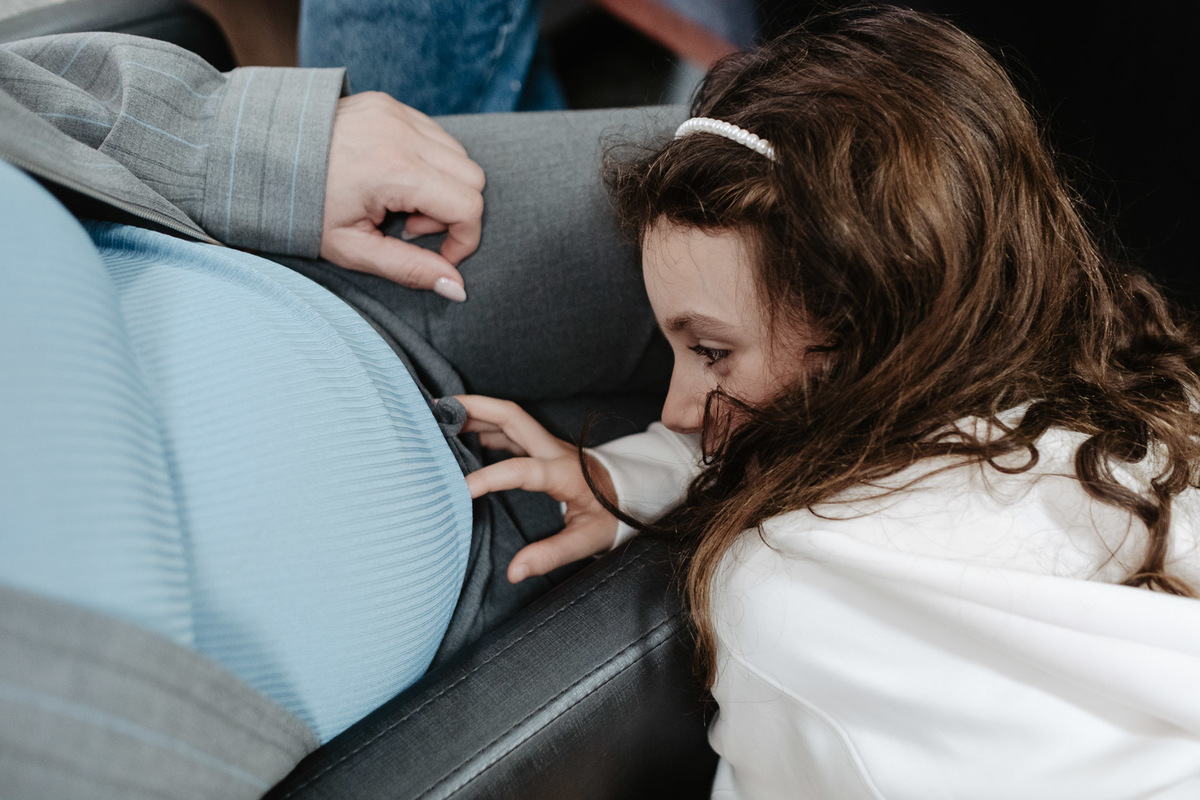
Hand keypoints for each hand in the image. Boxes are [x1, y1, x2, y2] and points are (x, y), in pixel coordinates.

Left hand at [321, 92, 484, 299]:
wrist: (258, 155)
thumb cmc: (301, 208)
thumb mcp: (352, 248)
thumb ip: (409, 269)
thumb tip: (457, 288)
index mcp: (394, 170)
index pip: (468, 206)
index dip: (464, 238)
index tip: (439, 254)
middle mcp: (402, 133)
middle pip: (473, 178)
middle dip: (454, 211)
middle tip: (410, 226)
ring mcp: (397, 113)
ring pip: (460, 155)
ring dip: (443, 186)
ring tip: (400, 203)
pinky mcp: (391, 104)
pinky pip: (436, 135)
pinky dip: (429, 162)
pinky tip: (393, 178)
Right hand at [457, 395, 620, 582]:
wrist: (634, 493)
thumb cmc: (612, 515)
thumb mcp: (589, 540)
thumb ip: (551, 554)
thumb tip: (514, 571)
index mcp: (564, 472)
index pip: (521, 469)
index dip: (490, 477)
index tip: (461, 489)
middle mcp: (554, 450)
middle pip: (512, 417)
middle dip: (476, 408)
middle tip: (438, 409)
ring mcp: (548, 444)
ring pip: (509, 418)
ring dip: (477, 412)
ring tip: (439, 414)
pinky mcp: (544, 446)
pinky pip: (511, 429)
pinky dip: (484, 426)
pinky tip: (462, 433)